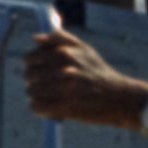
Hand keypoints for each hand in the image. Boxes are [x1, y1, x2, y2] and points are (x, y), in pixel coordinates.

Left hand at [25, 27, 143, 127]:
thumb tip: (36, 38)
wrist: (120, 98)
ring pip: (31, 91)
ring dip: (38, 96)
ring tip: (51, 98)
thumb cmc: (100, 73)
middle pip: (28, 75)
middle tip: (46, 87)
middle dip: (34, 81)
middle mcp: (63, 68)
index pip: (29, 58)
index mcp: (65, 53)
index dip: (31, 65)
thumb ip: (60, 39)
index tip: (40, 71)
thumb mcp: (85, 50)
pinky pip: (37, 107)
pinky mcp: (66, 107)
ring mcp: (64, 88)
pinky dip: (41, 109)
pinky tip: (51, 108)